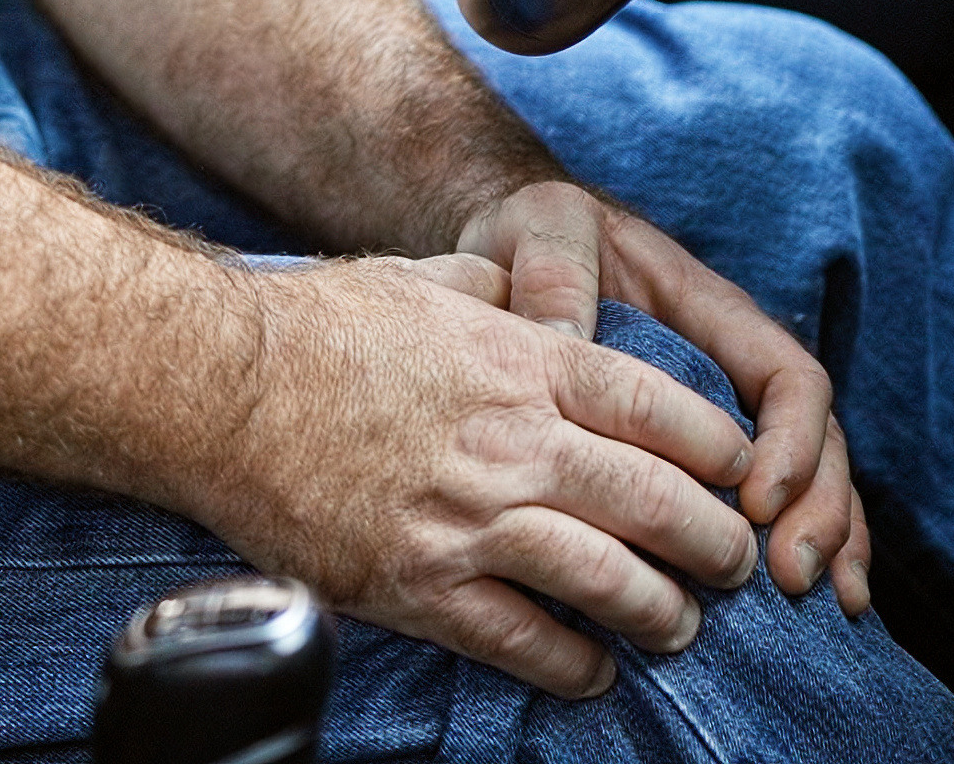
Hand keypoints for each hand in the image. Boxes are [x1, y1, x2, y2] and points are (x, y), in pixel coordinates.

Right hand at [189, 257, 764, 697]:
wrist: (209, 385)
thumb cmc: (312, 327)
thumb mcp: (424, 282)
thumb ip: (499, 296)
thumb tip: (544, 302)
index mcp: (522, 361)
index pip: (667, 412)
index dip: (725, 454)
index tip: (744, 477)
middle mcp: (511, 442)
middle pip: (660, 505)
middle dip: (718, 545)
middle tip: (735, 563)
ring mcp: (467, 521)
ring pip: (610, 584)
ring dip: (664, 613)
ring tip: (680, 625)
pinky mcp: (417, 586)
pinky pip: (524, 644)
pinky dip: (574, 667)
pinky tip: (593, 670)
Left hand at [453, 181, 872, 614]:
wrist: (513, 250)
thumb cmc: (534, 238)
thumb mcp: (541, 227)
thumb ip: (555, 273)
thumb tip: (563, 342)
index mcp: (713, 313)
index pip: (787, 376)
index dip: (789, 441)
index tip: (755, 502)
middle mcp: (736, 370)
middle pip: (816, 443)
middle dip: (817, 511)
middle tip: (791, 577)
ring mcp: (725, 418)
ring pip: (809, 483)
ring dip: (825, 543)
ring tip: (822, 606)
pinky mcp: (699, 460)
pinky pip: (769, 510)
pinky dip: (796, 552)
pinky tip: (807, 612)